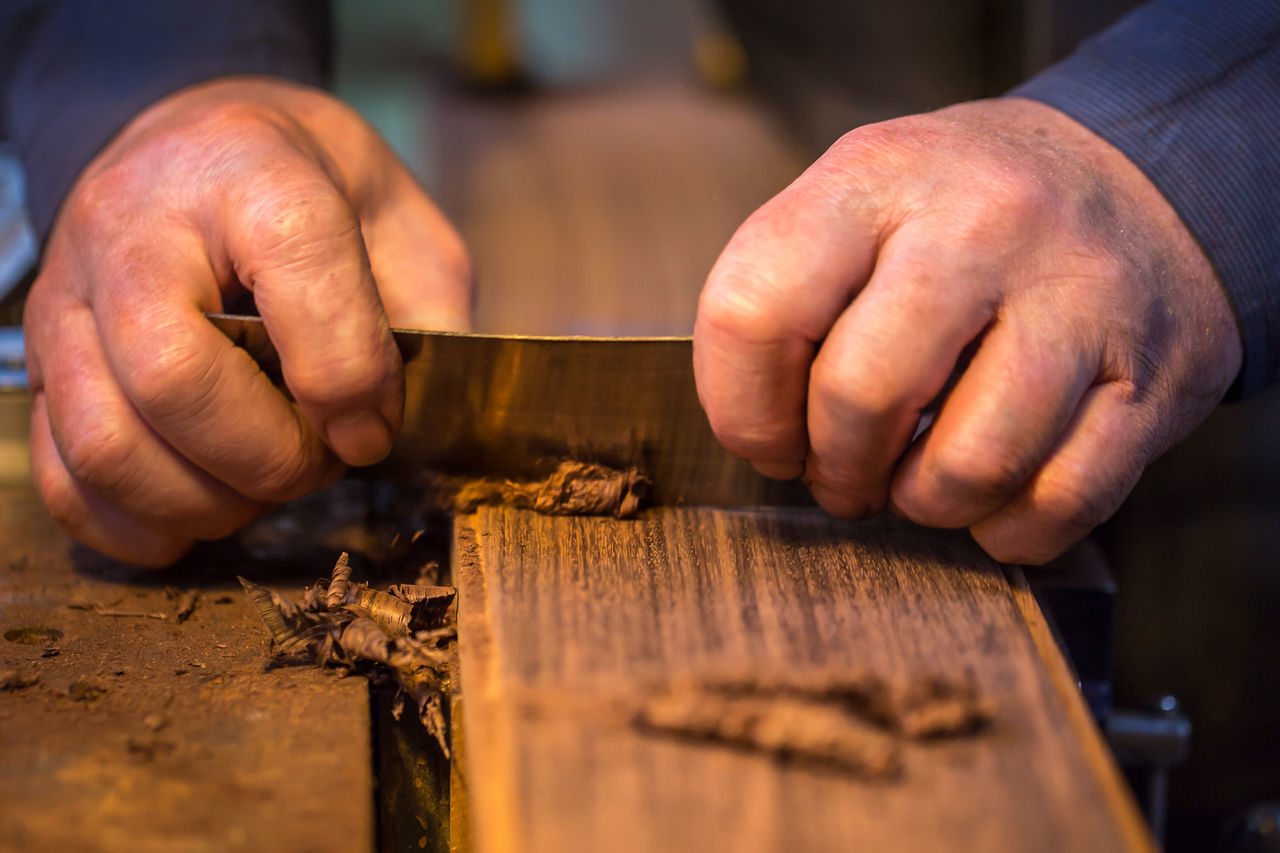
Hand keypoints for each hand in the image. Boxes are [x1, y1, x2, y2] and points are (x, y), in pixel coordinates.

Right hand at [24, 76, 471, 566]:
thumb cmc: (308, 190)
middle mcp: (136, 228)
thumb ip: (424, 315)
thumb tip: (390, 426)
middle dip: (269, 458)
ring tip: (260, 486)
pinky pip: (62, 473)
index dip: (347, 377)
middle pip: (173, 380)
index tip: (373, 428)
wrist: (198, 145)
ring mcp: (70, 297)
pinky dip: (133, 523)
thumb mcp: (399, 222)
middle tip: (316, 462)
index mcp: (251, 172)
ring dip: (204, 502)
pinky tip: (197, 510)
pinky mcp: (38, 360)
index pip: (295, 269)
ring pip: (106, 443)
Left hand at [694, 98, 1241, 562]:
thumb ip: (789, 292)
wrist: (1141, 177)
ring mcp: (1080, 294)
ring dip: (925, 505)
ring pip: (970, 465)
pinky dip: (1011, 530)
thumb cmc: (963, 218)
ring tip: (918, 486)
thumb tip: (755, 433)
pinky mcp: (1156, 371)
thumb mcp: (863, 200)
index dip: (741, 411)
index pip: (752, 311)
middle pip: (861, 395)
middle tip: (843, 478)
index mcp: (877, 177)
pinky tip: (994, 500)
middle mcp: (982, 221)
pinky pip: (1063, 501)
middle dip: (835, 471)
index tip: (768, 442)